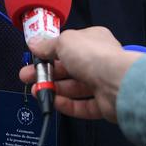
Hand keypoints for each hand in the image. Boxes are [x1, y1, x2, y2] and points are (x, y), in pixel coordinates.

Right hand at [19, 27, 143, 123]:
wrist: (118, 83)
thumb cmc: (95, 56)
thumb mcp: (64, 42)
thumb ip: (48, 45)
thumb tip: (34, 43)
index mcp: (93, 40)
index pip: (68, 45)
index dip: (50, 51)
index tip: (34, 57)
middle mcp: (99, 60)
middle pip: (69, 68)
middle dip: (47, 73)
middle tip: (27, 77)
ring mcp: (102, 82)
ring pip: (74, 87)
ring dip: (54, 89)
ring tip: (36, 91)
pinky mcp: (104, 103)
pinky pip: (83, 105)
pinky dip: (68, 105)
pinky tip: (54, 102)